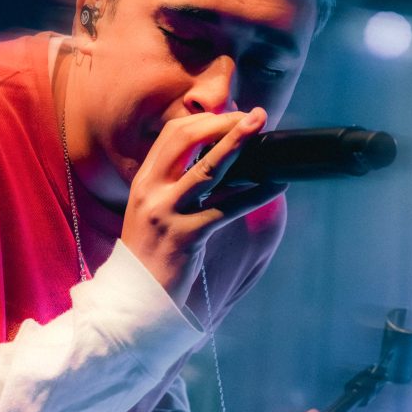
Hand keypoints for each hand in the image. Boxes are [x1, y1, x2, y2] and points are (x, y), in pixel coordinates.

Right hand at [121, 108, 285, 306]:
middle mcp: (151, 191)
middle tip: (254, 116)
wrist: (135, 295)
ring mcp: (167, 213)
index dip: (205, 120)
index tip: (232, 116)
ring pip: (207, 169)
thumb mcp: (154, 211)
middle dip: (222, 122)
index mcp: (144, 181)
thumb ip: (175, 185)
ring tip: (261, 126)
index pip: (172, 134)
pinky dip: (256, 194)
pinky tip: (276, 185)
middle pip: (186, 140)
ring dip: (237, 143)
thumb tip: (217, 160)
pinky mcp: (186, 236)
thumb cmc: (152, 253)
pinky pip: (227, 209)